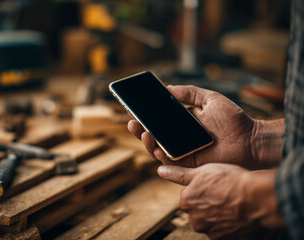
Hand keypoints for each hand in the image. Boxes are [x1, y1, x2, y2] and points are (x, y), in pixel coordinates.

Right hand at [128, 85, 257, 168]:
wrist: (249, 139)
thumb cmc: (233, 119)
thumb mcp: (209, 99)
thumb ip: (189, 93)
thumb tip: (167, 87)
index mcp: (182, 122)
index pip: (159, 119)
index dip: (145, 114)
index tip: (133, 106)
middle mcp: (179, 137)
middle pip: (154, 134)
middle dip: (139, 128)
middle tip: (131, 120)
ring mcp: (182, 151)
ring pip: (157, 148)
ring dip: (145, 140)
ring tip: (139, 130)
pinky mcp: (187, 163)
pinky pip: (168, 160)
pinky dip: (159, 153)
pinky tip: (154, 143)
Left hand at [157, 164, 284, 238]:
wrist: (257, 198)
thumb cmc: (229, 180)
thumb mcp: (202, 171)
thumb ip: (179, 174)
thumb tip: (160, 171)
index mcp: (186, 202)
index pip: (189, 197)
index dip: (202, 190)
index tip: (214, 186)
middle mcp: (195, 220)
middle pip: (199, 211)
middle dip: (208, 204)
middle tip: (224, 194)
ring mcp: (210, 231)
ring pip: (212, 221)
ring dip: (219, 215)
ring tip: (233, 203)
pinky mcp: (225, 239)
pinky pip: (224, 230)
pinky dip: (229, 224)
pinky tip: (238, 213)